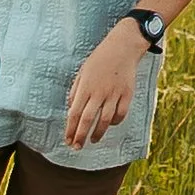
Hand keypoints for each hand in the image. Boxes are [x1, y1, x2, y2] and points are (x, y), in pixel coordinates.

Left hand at [63, 18, 150, 149]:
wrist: (123, 46)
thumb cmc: (100, 58)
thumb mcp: (82, 72)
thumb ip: (75, 91)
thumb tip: (70, 109)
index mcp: (86, 86)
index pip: (74, 113)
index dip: (70, 129)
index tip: (68, 140)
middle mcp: (99, 92)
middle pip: (87, 120)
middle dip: (80, 136)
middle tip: (76, 147)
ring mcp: (114, 93)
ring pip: (104, 121)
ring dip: (97, 134)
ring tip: (93, 140)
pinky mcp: (127, 94)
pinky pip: (120, 114)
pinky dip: (114, 122)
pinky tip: (109, 124)